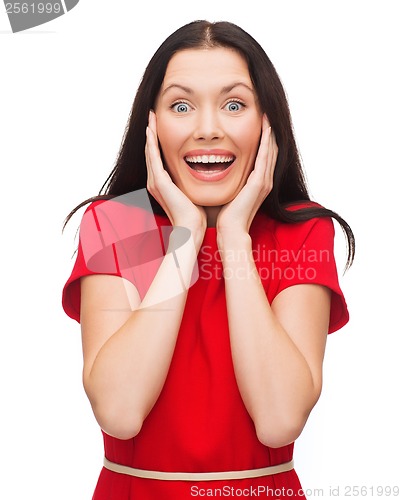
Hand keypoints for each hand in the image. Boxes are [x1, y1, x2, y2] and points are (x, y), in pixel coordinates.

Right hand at [145, 111, 206, 234]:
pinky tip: (151, 129)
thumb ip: (193, 182)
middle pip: (151, 151)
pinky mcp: (159, 181)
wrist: (191, 229)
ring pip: (149, 151)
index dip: (158, 141)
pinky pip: (152, 156)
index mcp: (163, 184)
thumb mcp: (193, 193)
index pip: (159, 157)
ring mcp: (155, 181)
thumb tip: (206, 173)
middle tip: (152, 115)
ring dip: (150, 133)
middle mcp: (155, 181)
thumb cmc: (196, 215)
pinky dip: (151, 141)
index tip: (161, 126)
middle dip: (152, 133)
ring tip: (150, 117)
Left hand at [216, 115, 277, 236]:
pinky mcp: (259, 183)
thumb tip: (219, 171)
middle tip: (267, 113)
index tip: (260, 123)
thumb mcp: (231, 193)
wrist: (230, 231)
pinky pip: (265, 157)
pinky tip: (266, 128)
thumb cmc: (226, 216)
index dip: (264, 139)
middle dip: (270, 131)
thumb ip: (231, 181)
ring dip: (270, 132)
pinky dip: (266, 141)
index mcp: (258, 183)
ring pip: (271, 150)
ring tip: (268, 115)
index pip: (264, 155)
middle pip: (271, 150)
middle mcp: (265, 180)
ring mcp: (264, 181)